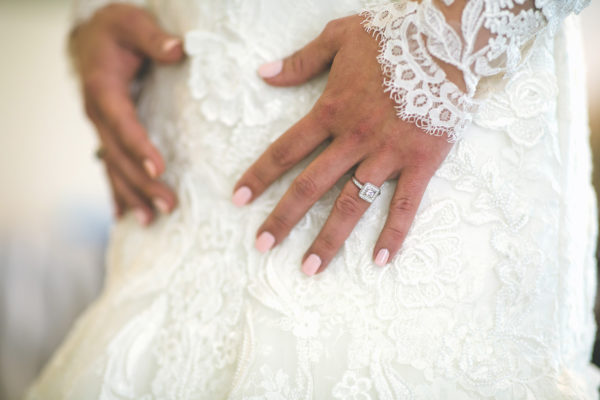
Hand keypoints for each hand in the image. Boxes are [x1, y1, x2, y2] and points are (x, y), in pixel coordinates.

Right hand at [70, 4, 183, 224]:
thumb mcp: (131, 22)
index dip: (140, 147)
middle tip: (168, 206)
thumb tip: (179, 50)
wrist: (89, 40)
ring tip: (149, 221)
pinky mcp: (106, 135)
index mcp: (104, 90)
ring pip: (113, 167)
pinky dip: (117, 191)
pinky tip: (124, 214)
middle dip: (142, 184)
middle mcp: (98, 114)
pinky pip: (109, 166)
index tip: (158, 170)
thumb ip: (153, 38)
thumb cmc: (114, 31)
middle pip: (119, 156)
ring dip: (130, 195)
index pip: (123, 124)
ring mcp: (100, 128)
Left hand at [233, 15, 453, 274]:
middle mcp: (354, 139)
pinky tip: (379, 260)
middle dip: (283, 218)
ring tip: (310, 268)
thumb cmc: (392, 37)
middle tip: (262, 246)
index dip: (259, 174)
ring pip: (352, 203)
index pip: (286, 150)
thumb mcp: (340, 38)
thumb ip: (300, 61)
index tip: (238, 198)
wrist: (448, 39)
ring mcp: (388, 153)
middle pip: (311, 185)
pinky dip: (393, 233)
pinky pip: (406, 205)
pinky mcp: (421, 162)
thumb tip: (263, 73)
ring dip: (329, 238)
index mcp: (331, 111)